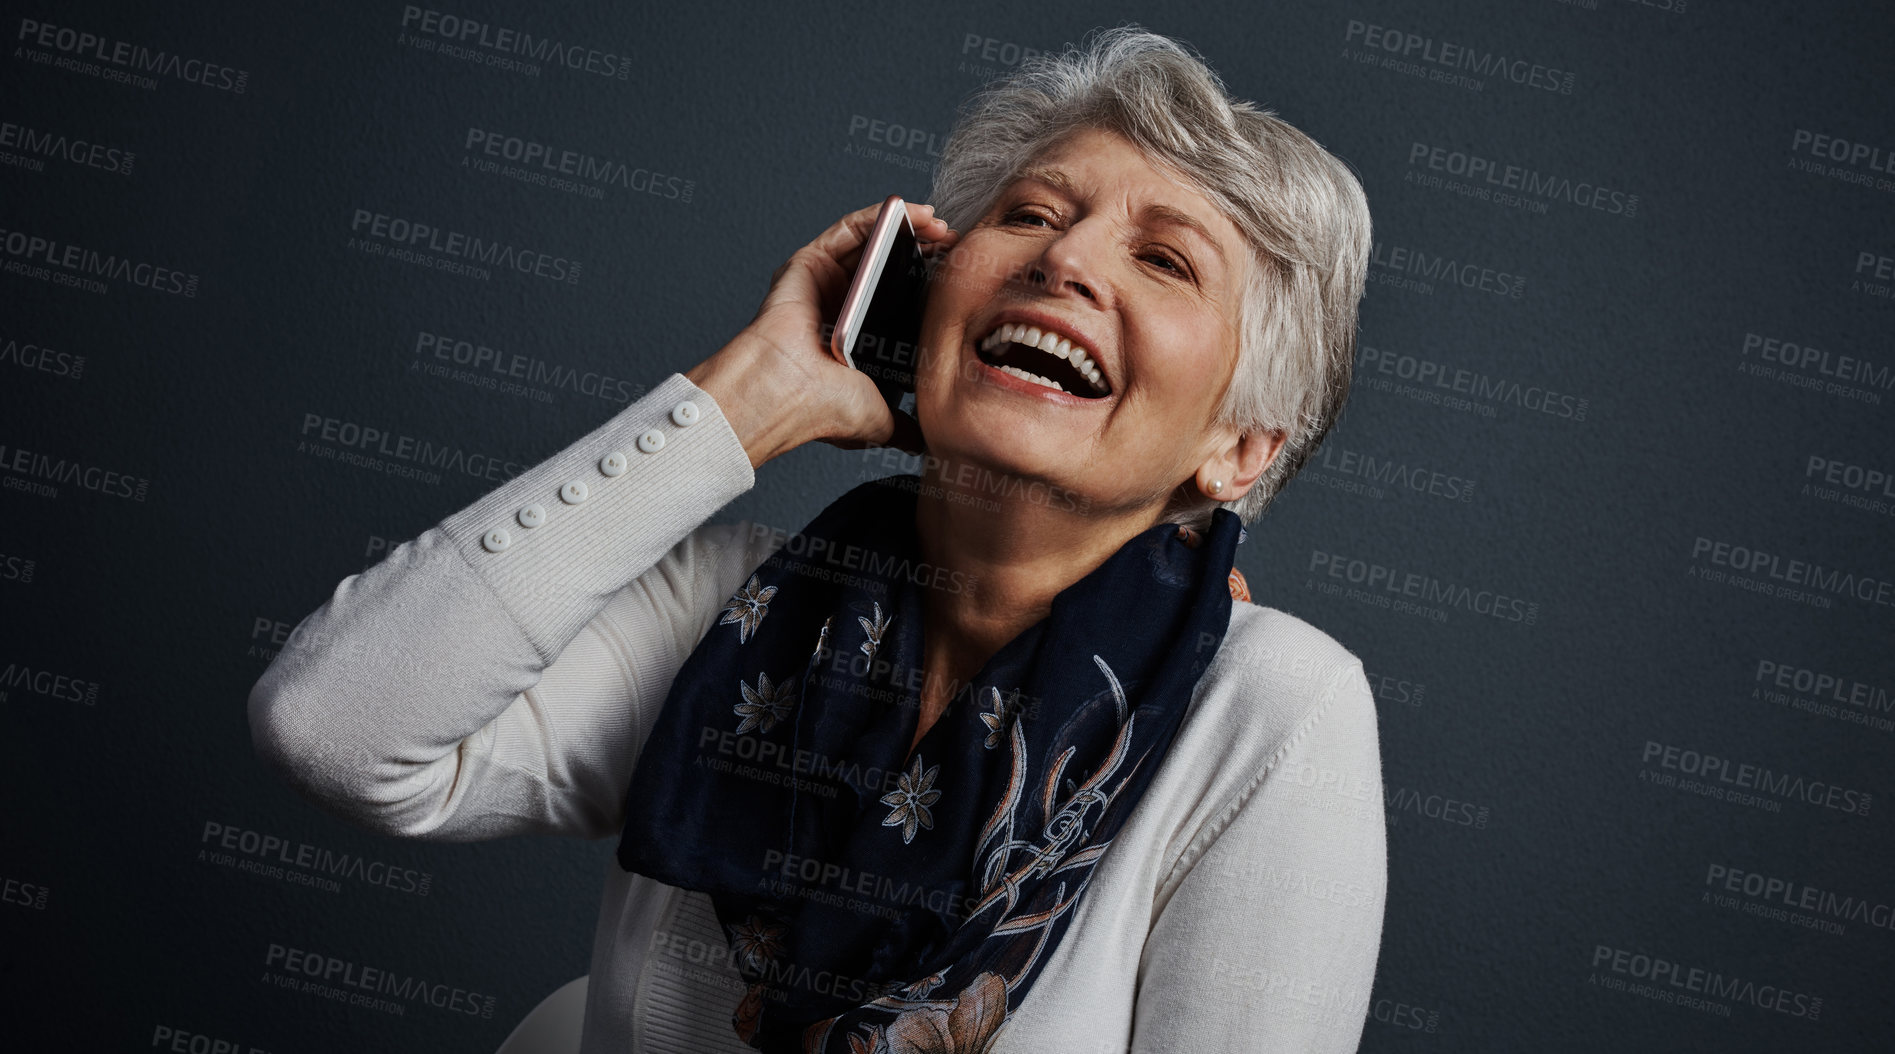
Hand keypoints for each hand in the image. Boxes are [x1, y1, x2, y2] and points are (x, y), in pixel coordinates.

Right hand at [686, 200, 957, 469]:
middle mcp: (841, 306)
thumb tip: (928, 445)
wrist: (785, 396)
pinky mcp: (810, 262)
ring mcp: (825, 282)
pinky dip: (883, 216)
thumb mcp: (881, 420)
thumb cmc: (823, 410)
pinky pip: (851, 230)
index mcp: (858, 337)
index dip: (932, 287)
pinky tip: (914, 213)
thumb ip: (906, 428)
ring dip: (911, 228)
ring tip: (942, 226)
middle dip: (927, 253)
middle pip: (890, 267)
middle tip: (959, 247)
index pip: (901, 301)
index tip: (964, 280)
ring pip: (874, 244)